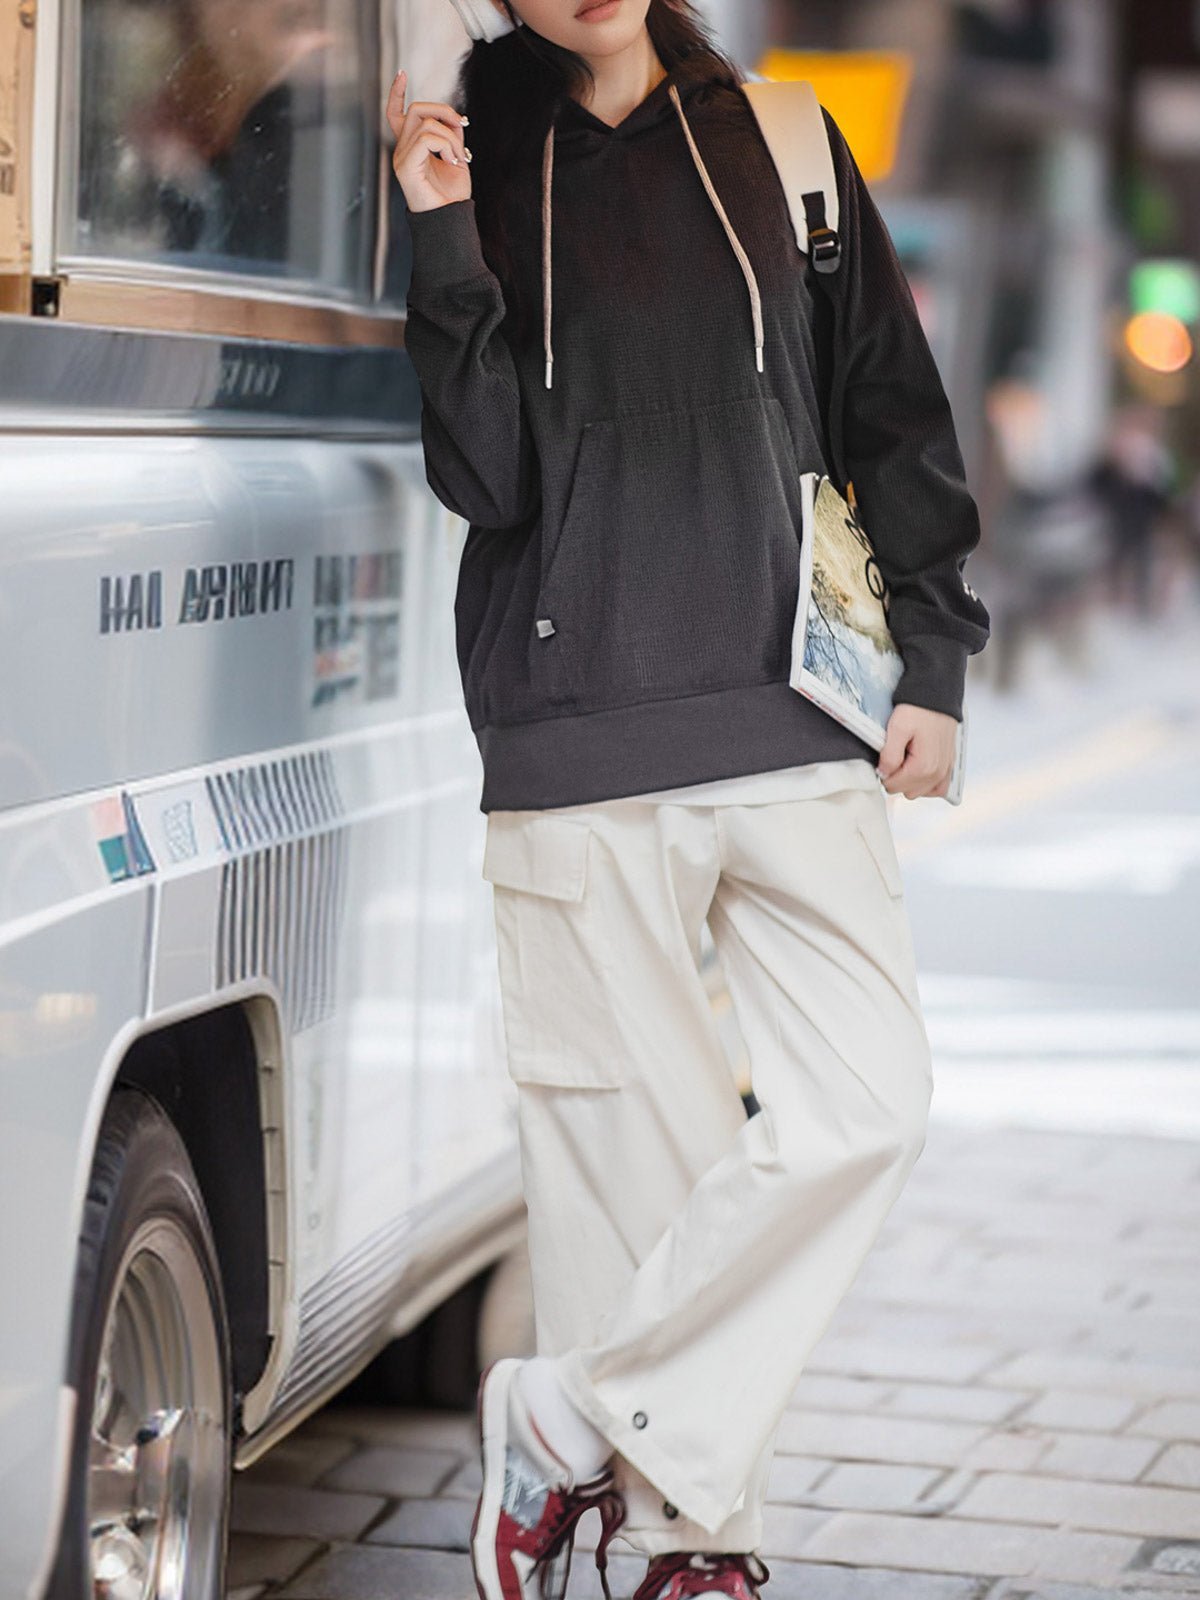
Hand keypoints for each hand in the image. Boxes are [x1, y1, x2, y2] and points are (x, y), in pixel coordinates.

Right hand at [386, 68, 471, 213]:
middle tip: (462, 127)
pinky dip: (445, 145)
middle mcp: (402, 150)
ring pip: (424, 123)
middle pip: (416, 110)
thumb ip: (452, 134)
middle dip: (444, 111)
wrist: (450, 222)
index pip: (396, 114)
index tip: (401, 74)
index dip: (397, 93)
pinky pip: (425, 138)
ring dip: (450, 135)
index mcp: (411, 148)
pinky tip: (452, 160)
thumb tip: (454, 117)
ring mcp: (401, 158)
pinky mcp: (405, 167)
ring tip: (458, 156)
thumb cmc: (451, 197)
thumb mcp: (456, 156)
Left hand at [877, 703, 957, 798]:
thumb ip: (889, 756)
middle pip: (906, 792)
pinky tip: (919, 771)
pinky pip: (938, 788)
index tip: (886, 755)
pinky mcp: (949, 766)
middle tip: (897, 754)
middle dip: (898, 777)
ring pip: (920, 792)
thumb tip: (884, 774)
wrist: (938, 695)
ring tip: (908, 759)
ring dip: (911, 781)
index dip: (884, 772)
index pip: (892, 786)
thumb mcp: (897, 729)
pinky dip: (927, 783)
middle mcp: (937, 773)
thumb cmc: (918, 710)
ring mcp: (946, 771)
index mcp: (923, 767)